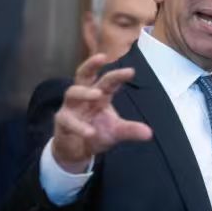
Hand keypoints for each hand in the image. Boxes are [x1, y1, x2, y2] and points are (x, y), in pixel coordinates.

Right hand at [51, 54, 152, 172]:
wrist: (76, 152)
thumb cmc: (96, 134)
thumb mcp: (116, 132)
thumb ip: (130, 130)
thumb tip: (149, 134)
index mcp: (100, 95)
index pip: (109, 81)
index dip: (118, 76)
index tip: (131, 71)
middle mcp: (84, 97)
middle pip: (84, 75)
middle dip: (91, 65)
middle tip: (102, 57)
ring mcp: (71, 108)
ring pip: (72, 92)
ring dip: (85, 92)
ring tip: (98, 94)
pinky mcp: (62, 121)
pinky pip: (67, 120)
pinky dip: (79, 125)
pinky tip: (90, 132)